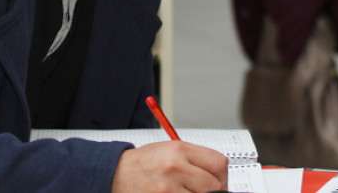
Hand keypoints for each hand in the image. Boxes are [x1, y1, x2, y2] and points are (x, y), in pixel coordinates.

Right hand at [112, 141, 227, 191]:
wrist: (115, 174)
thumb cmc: (142, 163)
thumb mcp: (168, 150)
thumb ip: (193, 159)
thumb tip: (218, 173)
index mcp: (179, 149)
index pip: (218, 163)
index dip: (222, 175)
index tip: (219, 180)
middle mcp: (175, 167)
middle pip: (214, 185)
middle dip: (213, 190)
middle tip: (205, 190)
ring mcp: (168, 188)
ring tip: (188, 191)